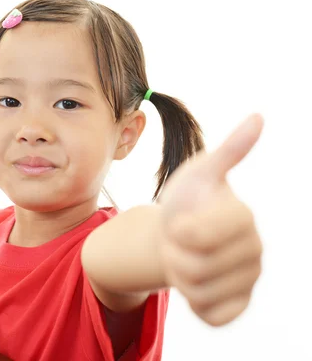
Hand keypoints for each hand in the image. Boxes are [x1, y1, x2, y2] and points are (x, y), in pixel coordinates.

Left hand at [157, 113, 263, 325]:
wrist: (176, 235)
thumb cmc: (187, 202)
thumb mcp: (198, 173)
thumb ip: (228, 152)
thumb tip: (258, 117)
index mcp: (244, 218)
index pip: (196, 236)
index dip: (176, 231)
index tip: (179, 221)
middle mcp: (255, 251)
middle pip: (194, 267)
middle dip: (174, 253)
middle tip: (180, 241)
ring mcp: (248, 281)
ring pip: (198, 292)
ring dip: (179, 275)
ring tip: (186, 257)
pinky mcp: (238, 306)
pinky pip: (211, 316)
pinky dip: (193, 302)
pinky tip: (196, 283)